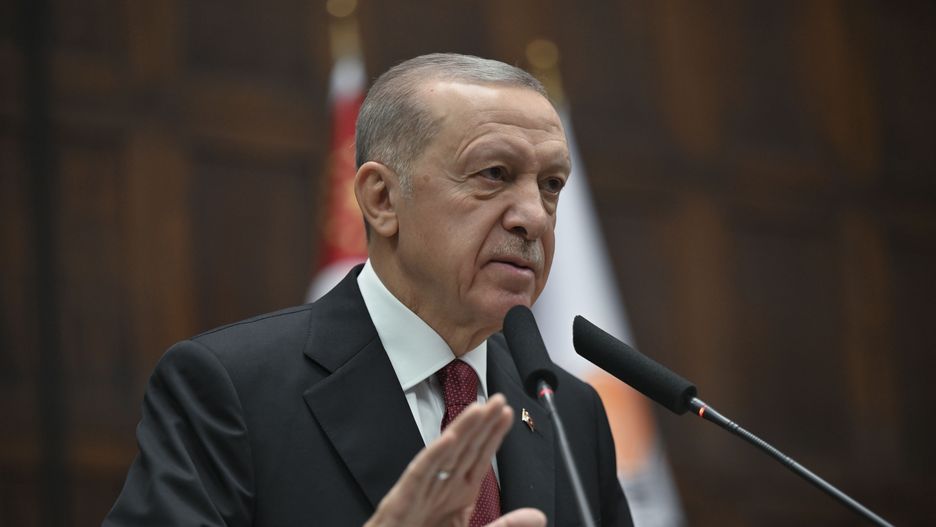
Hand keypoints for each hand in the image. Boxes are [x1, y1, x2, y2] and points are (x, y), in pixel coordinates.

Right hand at [364, 394, 544, 526]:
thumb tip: (538, 516)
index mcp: (458, 495)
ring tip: (478, 409)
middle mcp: (442, 488)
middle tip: (498, 399)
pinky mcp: (403, 499)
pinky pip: (420, 473)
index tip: (508, 413)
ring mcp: (422, 491)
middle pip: (465, 448)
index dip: (494, 435)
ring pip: (445, 454)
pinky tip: (449, 438)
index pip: (480, 458)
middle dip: (482, 423)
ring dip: (461, 430)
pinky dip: (434, 455)